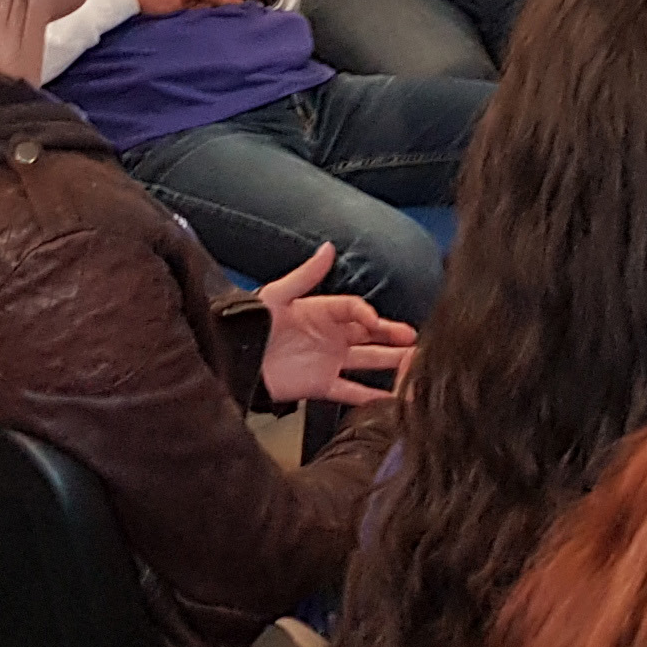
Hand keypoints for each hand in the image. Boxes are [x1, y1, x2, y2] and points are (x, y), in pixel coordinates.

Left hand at [254, 246, 418, 407]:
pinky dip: (371, 396)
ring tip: (415, 364)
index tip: (376, 321)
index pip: (354, 309)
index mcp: (320, 311)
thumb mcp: (277, 295)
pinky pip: (352, 391)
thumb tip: (327, 248)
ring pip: (367, 361)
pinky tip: (391, 398)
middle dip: (392, 335)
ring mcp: (328, 361)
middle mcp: (329, 336)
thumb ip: (305, 275)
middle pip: (369, 334)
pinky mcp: (321, 385)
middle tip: (414, 339)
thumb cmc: (250, 325)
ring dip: (390, 362)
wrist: (231, 360)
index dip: (367, 314)